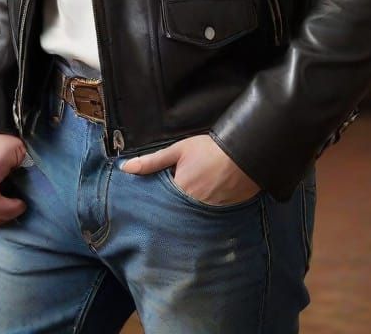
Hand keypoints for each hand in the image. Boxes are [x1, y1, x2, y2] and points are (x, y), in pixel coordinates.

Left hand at [119, 134, 259, 206]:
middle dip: (168, 213)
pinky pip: (208, 220)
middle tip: (165, 209)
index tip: (147, 204)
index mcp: (180, 191)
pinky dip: (202, 217)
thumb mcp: (177, 150)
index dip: (154, 203)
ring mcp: (211, 213)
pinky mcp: (224, 215)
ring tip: (183, 209)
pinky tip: (201, 211)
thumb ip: (151, 162)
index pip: (159, 205)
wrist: (244, 153)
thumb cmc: (210, 150)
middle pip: (175, 215)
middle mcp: (194, 206)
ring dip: (185, 216)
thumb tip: (126, 168)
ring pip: (191, 219)